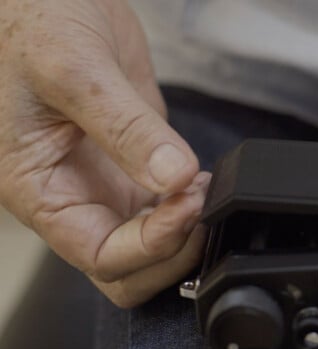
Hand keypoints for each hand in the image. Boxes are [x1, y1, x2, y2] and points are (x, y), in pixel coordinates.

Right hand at [0, 0, 206, 307]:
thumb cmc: (29, 24)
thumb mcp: (72, 70)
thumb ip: (125, 128)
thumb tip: (172, 176)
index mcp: (39, 190)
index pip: (101, 257)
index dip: (151, 246)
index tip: (186, 205)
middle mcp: (73, 196)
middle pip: (128, 270)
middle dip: (172, 253)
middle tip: (199, 204)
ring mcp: (107, 183)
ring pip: (150, 246)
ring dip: (186, 232)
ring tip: (204, 187)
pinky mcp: (135, 163)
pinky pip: (165, 208)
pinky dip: (190, 207)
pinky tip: (203, 179)